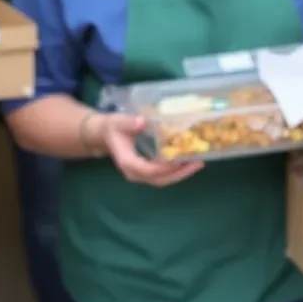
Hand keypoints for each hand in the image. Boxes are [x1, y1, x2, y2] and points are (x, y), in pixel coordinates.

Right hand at [89, 113, 203, 186]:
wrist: (105, 135)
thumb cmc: (113, 128)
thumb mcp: (118, 121)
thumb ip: (129, 123)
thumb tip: (142, 122)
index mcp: (127, 162)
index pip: (147, 170)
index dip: (164, 167)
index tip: (179, 160)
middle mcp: (134, 173)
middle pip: (159, 179)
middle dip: (179, 173)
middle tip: (197, 163)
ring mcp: (140, 175)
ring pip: (162, 180)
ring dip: (181, 174)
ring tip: (197, 163)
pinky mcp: (146, 172)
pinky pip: (163, 176)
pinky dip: (176, 171)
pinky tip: (188, 162)